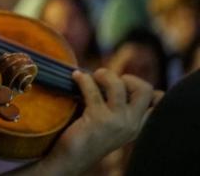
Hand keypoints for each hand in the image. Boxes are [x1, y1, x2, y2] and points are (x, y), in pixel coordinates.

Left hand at [41, 68, 155, 175]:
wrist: (74, 157)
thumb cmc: (90, 134)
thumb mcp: (113, 122)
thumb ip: (120, 105)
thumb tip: (112, 75)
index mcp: (138, 124)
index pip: (158, 101)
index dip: (144, 86)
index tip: (125, 84)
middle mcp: (132, 123)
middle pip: (144, 89)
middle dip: (128, 77)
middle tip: (110, 81)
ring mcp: (117, 122)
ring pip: (118, 86)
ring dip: (104, 74)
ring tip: (93, 77)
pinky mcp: (98, 119)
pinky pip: (92, 89)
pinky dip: (83, 79)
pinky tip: (76, 77)